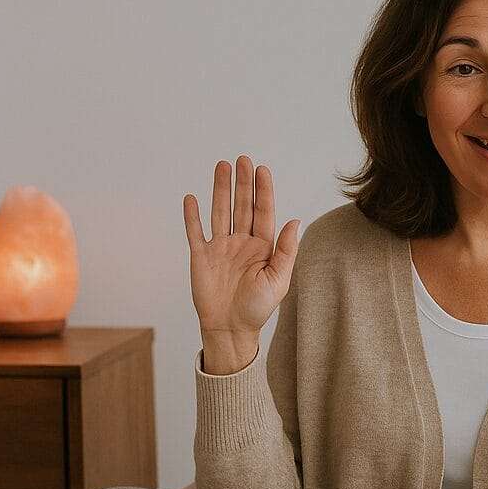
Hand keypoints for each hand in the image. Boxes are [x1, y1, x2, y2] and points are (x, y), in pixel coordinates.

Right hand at [182, 155, 300, 337]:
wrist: (231, 328)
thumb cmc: (257, 308)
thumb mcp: (278, 280)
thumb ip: (286, 251)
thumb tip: (295, 221)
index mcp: (263, 247)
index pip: (263, 212)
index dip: (262, 191)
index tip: (262, 170)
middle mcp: (242, 243)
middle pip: (242, 206)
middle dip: (243, 183)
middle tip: (242, 159)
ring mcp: (221, 248)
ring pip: (220, 212)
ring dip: (220, 190)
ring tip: (222, 166)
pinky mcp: (201, 256)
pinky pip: (196, 231)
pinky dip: (193, 215)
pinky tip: (192, 198)